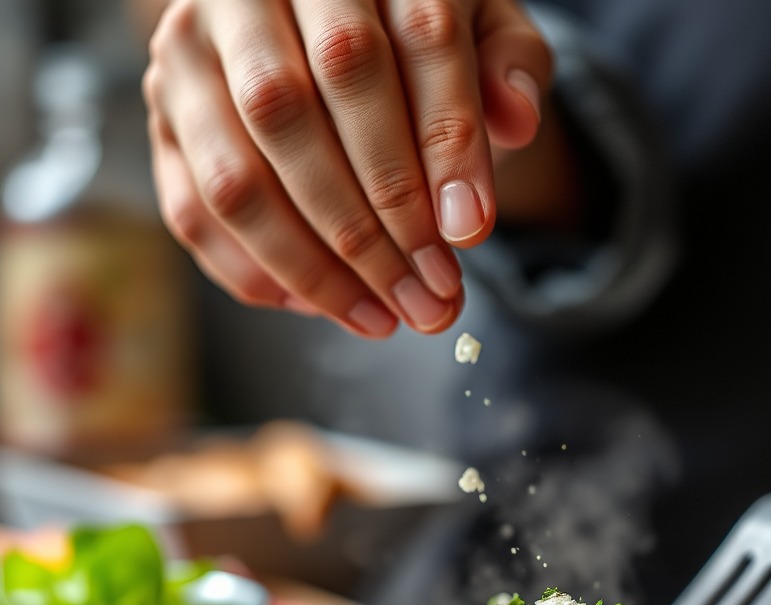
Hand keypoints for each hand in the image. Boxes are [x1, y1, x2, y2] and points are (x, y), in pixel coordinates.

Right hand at [142, 0, 550, 335]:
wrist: (333, 20)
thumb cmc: (417, 35)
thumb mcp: (482, 29)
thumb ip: (508, 62)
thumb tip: (515, 121)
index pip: (409, 37)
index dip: (444, 144)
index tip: (472, 232)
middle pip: (299, 111)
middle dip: (374, 226)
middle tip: (431, 298)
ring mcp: (191, 52)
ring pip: (236, 176)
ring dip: (315, 268)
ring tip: (384, 317)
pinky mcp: (164, 114)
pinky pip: (193, 210)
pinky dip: (255, 273)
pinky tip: (319, 306)